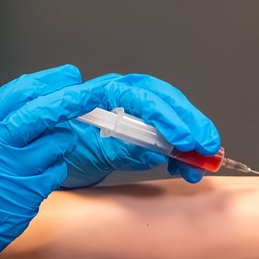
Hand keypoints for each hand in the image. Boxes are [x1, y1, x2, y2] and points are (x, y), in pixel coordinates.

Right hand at [0, 64, 114, 258]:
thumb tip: (29, 108)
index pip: (20, 91)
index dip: (48, 80)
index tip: (67, 75)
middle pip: (44, 111)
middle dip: (72, 99)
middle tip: (90, 93)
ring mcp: (15, 169)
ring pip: (56, 142)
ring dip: (61, 141)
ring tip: (50, 147)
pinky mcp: (29, 194)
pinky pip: (56, 171)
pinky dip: (54, 168)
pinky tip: (41, 174)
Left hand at [61, 73, 221, 187]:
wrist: (50, 159)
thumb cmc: (61, 150)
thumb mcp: (85, 152)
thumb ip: (115, 148)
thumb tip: (151, 151)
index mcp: (103, 93)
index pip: (141, 97)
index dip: (166, 118)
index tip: (183, 140)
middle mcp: (122, 94)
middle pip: (165, 99)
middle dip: (191, 123)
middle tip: (209, 147)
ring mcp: (133, 107)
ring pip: (171, 112)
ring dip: (192, 136)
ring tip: (202, 162)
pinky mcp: (140, 124)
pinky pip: (167, 131)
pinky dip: (181, 149)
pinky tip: (186, 165)